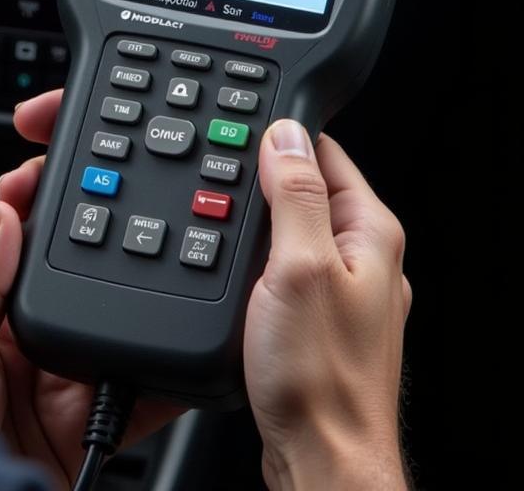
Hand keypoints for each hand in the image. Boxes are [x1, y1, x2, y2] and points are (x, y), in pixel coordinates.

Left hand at [0, 89, 181, 489]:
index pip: (18, 254)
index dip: (36, 211)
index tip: (57, 170)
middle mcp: (28, 351)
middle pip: (75, 284)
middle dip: (98, 242)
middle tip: (124, 198)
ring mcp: (65, 386)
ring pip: (113, 328)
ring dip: (136, 301)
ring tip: (159, 260)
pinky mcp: (96, 427)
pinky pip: (143, 390)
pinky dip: (165, 370)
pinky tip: (175, 344)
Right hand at [246, 120, 410, 490]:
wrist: (322, 459)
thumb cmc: (320, 378)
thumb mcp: (298, 266)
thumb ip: (293, 195)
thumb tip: (284, 135)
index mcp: (370, 233)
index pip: (325, 153)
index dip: (281, 138)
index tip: (243, 136)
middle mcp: (365, 257)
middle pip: (307, 189)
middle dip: (264, 182)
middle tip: (224, 190)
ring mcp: (345, 289)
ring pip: (293, 229)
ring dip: (258, 225)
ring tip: (225, 233)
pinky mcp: (321, 318)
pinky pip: (288, 267)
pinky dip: (259, 261)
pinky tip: (237, 277)